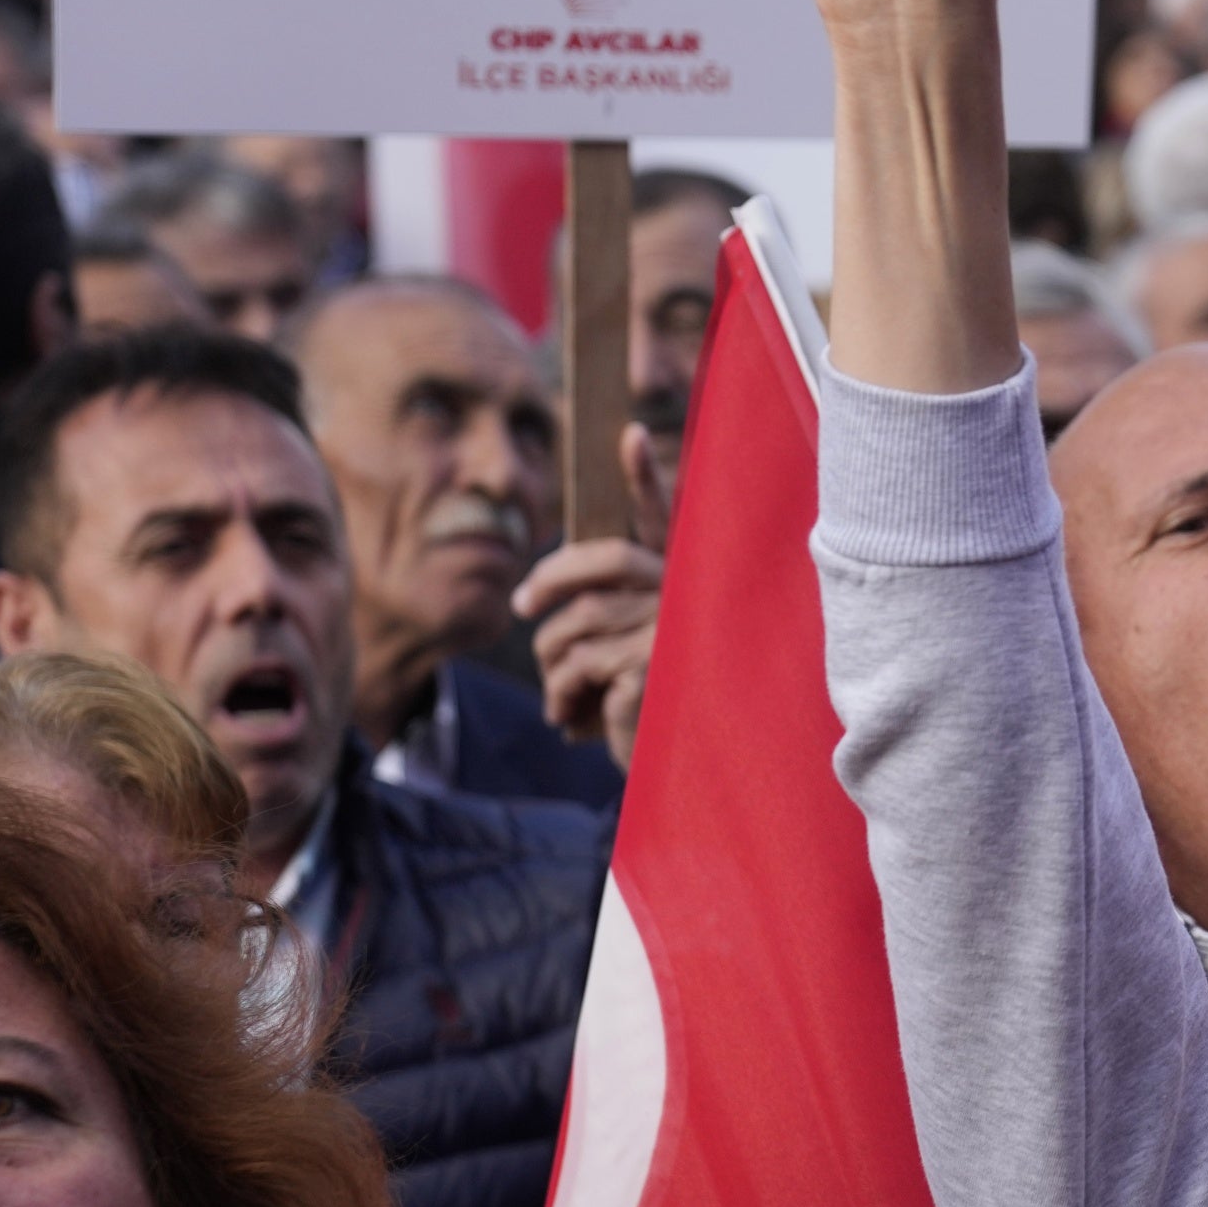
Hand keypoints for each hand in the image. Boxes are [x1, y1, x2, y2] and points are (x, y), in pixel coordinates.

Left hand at [519, 427, 671, 769]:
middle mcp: (682, 598)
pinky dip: (559, 695)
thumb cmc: (648, 710)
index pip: (662, 521)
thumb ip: (599, 620)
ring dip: (553, 666)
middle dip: (553, 578)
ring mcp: (667, 630)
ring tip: (564, 698)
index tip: (628, 433)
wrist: (681, 772)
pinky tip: (572, 719)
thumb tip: (539, 607)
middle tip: (525, 606)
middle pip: (601, 562)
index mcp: (679, 585)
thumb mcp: (626, 659)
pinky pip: (575, 663)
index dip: (644, 479)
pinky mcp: (648, 666)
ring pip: (575, 623)